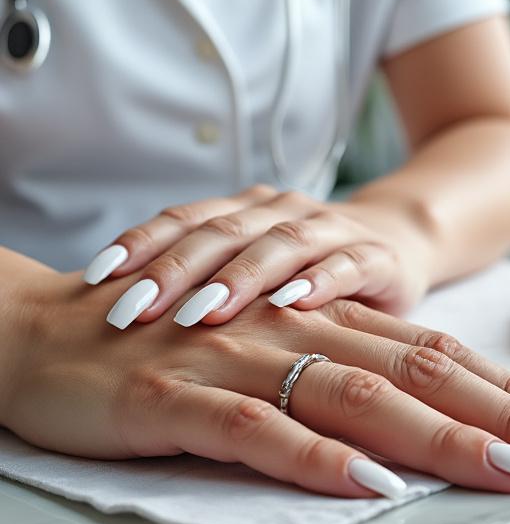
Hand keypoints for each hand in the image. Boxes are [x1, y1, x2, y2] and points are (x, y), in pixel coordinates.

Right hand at [1, 262, 509, 498]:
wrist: (40, 331)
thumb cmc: (164, 349)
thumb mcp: (266, 357)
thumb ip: (337, 379)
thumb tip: (417, 427)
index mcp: (322, 324)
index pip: (437, 355)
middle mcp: (296, 332)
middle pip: (422, 371)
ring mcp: (239, 361)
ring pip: (358, 396)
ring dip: (442, 435)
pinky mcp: (177, 396)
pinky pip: (259, 430)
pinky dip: (321, 458)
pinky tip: (377, 486)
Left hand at [82, 185, 435, 329]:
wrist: (401, 243)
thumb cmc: (312, 269)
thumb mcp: (256, 272)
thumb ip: (206, 282)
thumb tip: (120, 311)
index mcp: (247, 210)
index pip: (184, 219)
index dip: (140, 245)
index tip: (94, 280)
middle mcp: (284, 211)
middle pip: (223, 233)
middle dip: (175, 271)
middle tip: (132, 309)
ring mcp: (332, 231)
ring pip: (279, 245)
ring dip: (240, 278)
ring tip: (201, 314)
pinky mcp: (377, 258)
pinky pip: (346, 266)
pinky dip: (320, 282)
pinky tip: (293, 304)